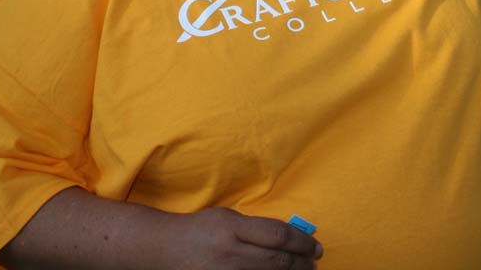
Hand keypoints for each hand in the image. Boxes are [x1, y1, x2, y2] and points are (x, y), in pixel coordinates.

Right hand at [165, 208, 322, 269]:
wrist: (165, 249)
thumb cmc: (201, 229)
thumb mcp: (228, 218)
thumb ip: (257, 227)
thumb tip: (291, 236)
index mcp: (232, 228)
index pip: (278, 235)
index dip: (302, 242)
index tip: (315, 246)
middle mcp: (229, 253)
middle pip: (277, 261)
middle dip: (302, 263)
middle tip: (315, 262)